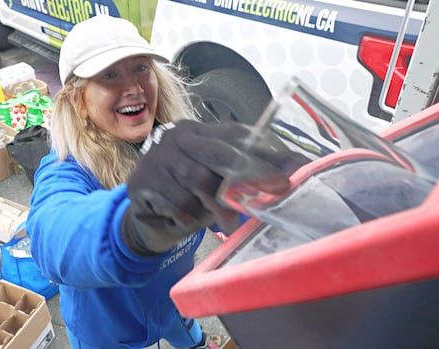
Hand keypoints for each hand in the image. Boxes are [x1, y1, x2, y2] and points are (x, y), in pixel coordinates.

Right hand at [122, 120, 307, 254]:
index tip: (293, 171)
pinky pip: (178, 203)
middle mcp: (179, 137)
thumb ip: (245, 174)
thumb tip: (294, 173)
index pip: (239, 135)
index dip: (268, 152)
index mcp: (201, 130)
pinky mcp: (143, 182)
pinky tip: (188, 221)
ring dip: (218, 206)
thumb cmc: (190, 195)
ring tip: (228, 224)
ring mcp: (158, 157)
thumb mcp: (218, 181)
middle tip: (271, 195)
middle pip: (220, 153)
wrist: (147, 215)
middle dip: (251, 176)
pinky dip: (189, 218)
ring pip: (199, 180)